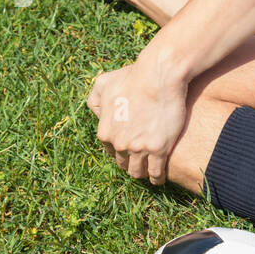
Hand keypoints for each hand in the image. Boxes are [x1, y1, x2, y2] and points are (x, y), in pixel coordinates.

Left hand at [86, 57, 188, 184]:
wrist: (159, 75)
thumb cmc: (133, 77)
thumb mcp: (104, 83)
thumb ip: (95, 99)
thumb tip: (96, 112)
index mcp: (105, 131)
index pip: (110, 150)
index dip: (120, 150)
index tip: (128, 149)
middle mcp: (119, 143)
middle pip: (123, 163)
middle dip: (130, 162)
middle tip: (140, 160)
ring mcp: (139, 148)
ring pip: (137, 171)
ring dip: (142, 172)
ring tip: (149, 171)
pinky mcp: (159, 149)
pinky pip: (156, 173)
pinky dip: (157, 178)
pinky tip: (159, 178)